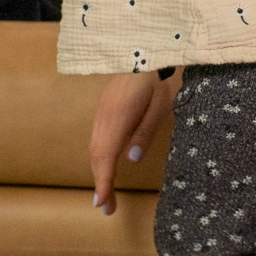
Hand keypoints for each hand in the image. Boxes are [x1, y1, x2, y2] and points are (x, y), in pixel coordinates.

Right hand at [89, 70, 178, 214]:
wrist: (147, 47)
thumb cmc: (160, 75)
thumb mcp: (161, 105)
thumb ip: (146, 132)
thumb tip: (131, 160)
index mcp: (119, 116)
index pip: (106, 156)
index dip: (103, 182)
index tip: (103, 204)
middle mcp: (105, 115)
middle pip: (96, 155)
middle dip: (100, 183)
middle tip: (107, 208)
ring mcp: (102, 110)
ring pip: (94, 147)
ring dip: (98, 171)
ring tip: (106, 194)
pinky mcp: (104, 107)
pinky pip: (97, 137)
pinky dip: (99, 157)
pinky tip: (106, 166)